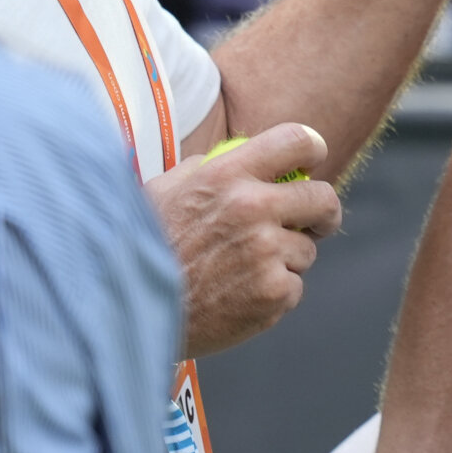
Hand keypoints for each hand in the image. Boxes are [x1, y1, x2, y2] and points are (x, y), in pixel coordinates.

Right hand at [144, 124, 343, 356]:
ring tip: (243, 271)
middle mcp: (252, 208)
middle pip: (323, 197)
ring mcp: (266, 252)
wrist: (127, 311)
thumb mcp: (163, 191)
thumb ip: (205, 169)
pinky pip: (294, 287)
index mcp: (226, 175)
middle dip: (324, 211)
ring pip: (306, 250)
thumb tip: (239, 155)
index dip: (312, 149)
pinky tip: (239, 297)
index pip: (296, 141)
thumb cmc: (143, 249)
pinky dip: (274, 294)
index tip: (312, 164)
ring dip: (286, 260)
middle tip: (317, 222)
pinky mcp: (274, 293)